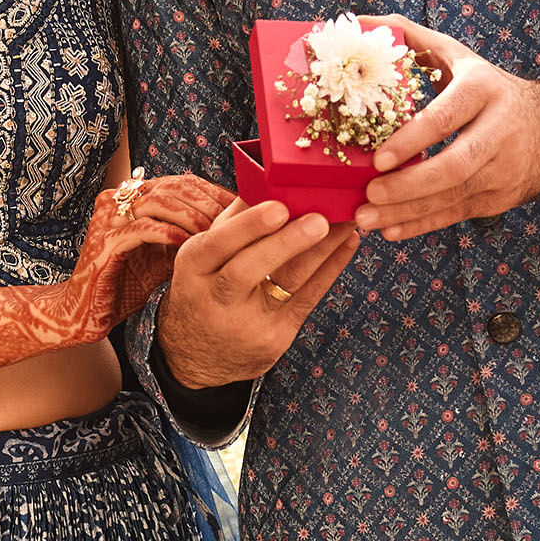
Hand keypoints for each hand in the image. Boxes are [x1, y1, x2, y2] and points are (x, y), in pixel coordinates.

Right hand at [0, 172, 228, 377]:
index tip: (245, 210)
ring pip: (161, 201)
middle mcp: (118, 200)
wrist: (83, 312)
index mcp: (133, 198)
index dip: (215, 193)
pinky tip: (191, 246)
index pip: (183, 182)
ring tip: (218, 234)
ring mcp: (109, 218)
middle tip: (239, 221)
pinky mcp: (103, 241)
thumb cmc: (125, 284)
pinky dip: (169, 234)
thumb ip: (189, 235)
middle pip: (175, 187)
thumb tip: (236, 227)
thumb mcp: (163, 254)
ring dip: (193, 216)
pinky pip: (142, 228)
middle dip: (210, 203)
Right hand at [154, 198, 360, 392]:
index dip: (248, 226)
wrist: (199, 359)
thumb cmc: (205, 292)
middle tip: (320, 218)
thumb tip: (265, 181)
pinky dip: (330, 270)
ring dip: (322, 250)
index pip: (217, 244)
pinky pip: (308, 300)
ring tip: (345, 222)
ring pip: (287, 283)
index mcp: (193, 269)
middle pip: (248, 269)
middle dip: (287, 242)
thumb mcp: (201, 260)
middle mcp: (215, 298)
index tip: (279, 206)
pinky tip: (347, 245)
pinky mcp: (275, 338)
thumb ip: (231, 223)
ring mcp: (247, 323)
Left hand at [355, 17, 539, 240]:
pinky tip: (392, 229)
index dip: (413, 140)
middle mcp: (498, 131)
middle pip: (454, 165)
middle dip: (409, 185)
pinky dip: (423, 224)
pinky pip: (457, 214)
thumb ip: (410, 38)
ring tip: (367, 217)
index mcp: (483, 90)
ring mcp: (502, 169)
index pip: (447, 117)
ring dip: (408, 211)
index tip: (378, 158)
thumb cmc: (489, 89)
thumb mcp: (459, 56)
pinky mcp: (498, 197)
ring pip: (454, 196)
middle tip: (369, 194)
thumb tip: (358, 21)